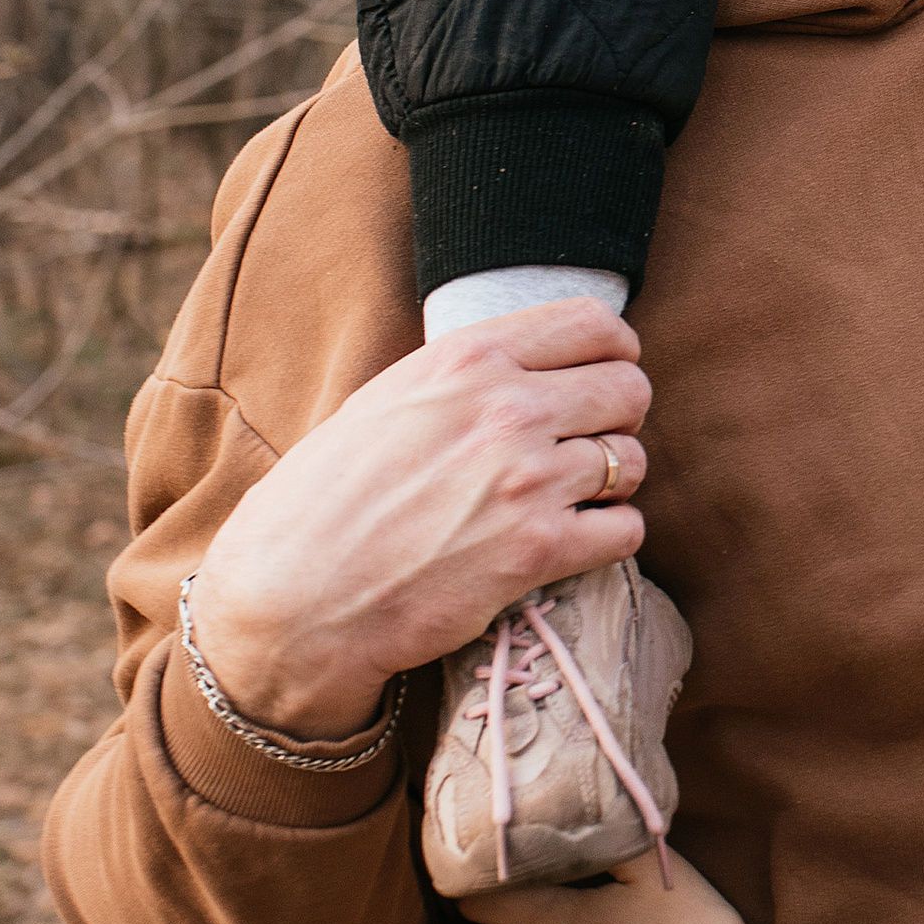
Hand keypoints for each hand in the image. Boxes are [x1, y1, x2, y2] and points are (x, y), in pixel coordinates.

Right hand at [185, 301, 651, 740]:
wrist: (291, 598)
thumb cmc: (323, 501)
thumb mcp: (388, 401)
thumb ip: (464, 378)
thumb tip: (528, 368)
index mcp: (467, 359)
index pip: (595, 325)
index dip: (613, 353)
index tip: (603, 376)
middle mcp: (507, 409)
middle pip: (629, 389)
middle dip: (617, 418)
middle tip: (584, 446)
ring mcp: (528, 480)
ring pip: (631, 461)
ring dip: (612, 482)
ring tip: (570, 499)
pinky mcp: (539, 551)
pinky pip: (625, 530)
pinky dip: (608, 537)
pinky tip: (571, 542)